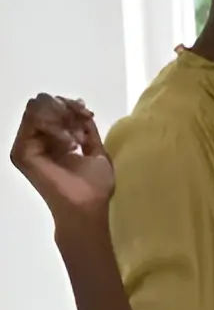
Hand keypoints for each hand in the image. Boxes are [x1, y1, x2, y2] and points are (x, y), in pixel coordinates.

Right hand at [10, 94, 113, 220]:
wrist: (87, 204)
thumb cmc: (95, 185)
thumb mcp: (95, 150)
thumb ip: (86, 130)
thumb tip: (83, 111)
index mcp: (54, 139)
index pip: (54, 108)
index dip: (71, 105)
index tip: (88, 114)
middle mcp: (38, 139)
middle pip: (43, 104)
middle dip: (67, 108)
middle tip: (84, 119)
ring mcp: (27, 145)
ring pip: (37, 109)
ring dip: (62, 118)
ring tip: (78, 141)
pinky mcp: (21, 151)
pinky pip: (32, 123)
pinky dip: (55, 127)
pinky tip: (70, 144)